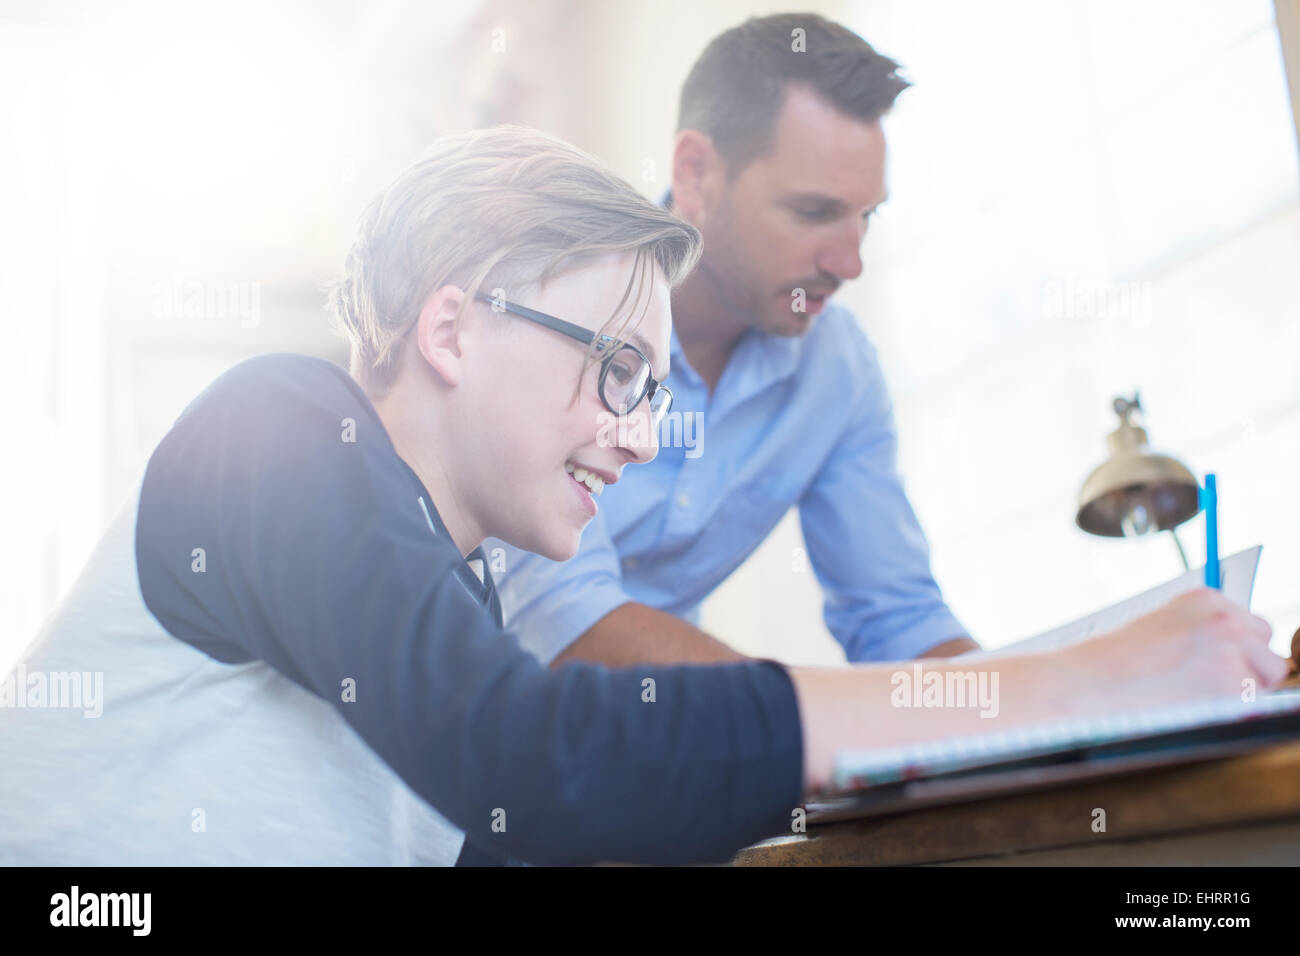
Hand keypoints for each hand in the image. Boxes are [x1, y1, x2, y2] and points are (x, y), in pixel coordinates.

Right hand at [1064, 588, 1287, 709]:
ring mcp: (1232, 649)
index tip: (1214, 663)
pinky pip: (1253, 703)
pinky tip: (1193, 705)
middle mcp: (1223, 617)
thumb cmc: (1113, 663)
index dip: (1235, 649)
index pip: (1249, 625)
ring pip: (1267, 675)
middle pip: (1266, 647)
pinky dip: (1230, 710)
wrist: (1090, 683)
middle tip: (1207, 683)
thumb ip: (1200, 634)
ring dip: (1242, 689)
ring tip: (1195, 694)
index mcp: (1204, 598)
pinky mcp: (1233, 684)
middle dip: (1247, 667)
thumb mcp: (1160, 629)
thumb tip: (1236, 655)